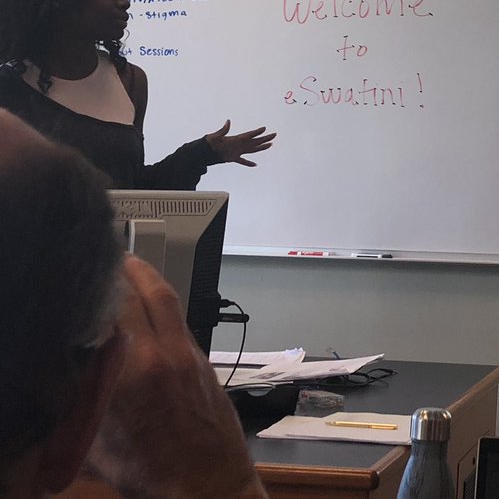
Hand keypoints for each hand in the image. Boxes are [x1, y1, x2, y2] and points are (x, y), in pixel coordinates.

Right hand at [85, 256, 265, 498]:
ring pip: (168, 301)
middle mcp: (164, 353)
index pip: (112, 310)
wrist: (206, 483)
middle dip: (124, 270)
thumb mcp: (94, 441)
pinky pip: (180, 321)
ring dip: (148, 279)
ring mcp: (188, 353)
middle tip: (106, 257)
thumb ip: (75, 401)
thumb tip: (56, 373)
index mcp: (132, 371)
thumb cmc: (149, 471)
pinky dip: (163, 305)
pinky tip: (150, 306)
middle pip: (145, 293)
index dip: (95, 288)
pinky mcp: (202, 360)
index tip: (79, 276)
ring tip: (129, 265)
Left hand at [205, 120, 275, 165]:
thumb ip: (223, 130)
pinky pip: (243, 161)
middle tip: (274, 134)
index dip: (257, 132)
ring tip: (271, 144)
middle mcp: (239, 144)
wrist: (203, 152)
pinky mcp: (233, 158)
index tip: (265, 128)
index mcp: (236, 139)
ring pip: (252, 149)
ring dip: (261, 147)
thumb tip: (228, 121)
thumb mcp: (216, 136)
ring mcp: (237, 151)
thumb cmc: (208, 143)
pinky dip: (248, 163)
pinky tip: (255, 165)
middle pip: (255, 141)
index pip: (249, 135)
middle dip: (265, 138)